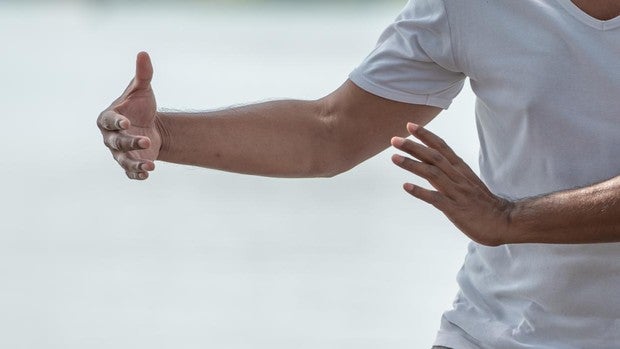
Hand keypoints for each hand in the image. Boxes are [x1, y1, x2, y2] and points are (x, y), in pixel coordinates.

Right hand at [97, 52, 160, 179]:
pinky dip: (137, 174)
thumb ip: (143, 74)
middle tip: (146, 141)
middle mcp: (110, 137)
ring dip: (135, 164)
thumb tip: (143, 53)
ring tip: (150, 166)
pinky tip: (148, 174)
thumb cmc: (141, 105)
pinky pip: (130, 172)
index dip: (116, 122)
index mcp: (108, 118)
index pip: (109, 121)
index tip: (126, 123)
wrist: (151, 125)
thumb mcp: (143, 89)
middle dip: (130, 143)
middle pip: (116, 142)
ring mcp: (119, 152)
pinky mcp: (131, 163)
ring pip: (123, 160)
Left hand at [390, 123, 513, 245]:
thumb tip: (433, 165)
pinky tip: (406, 187)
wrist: (503, 222)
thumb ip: (451, 173)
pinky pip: (436, 198)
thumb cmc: (483, 203)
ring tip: (394, 157)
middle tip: (394, 139)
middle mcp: (458, 178)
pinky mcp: (456, 209)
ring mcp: (457, 193)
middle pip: (434, 157)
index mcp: (461, 169)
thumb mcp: (468, 182)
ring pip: (432, 174)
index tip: (410, 126)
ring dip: (412, 165)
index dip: (426, 136)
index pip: (442, 147)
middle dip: (413, 147)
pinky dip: (420, 192)